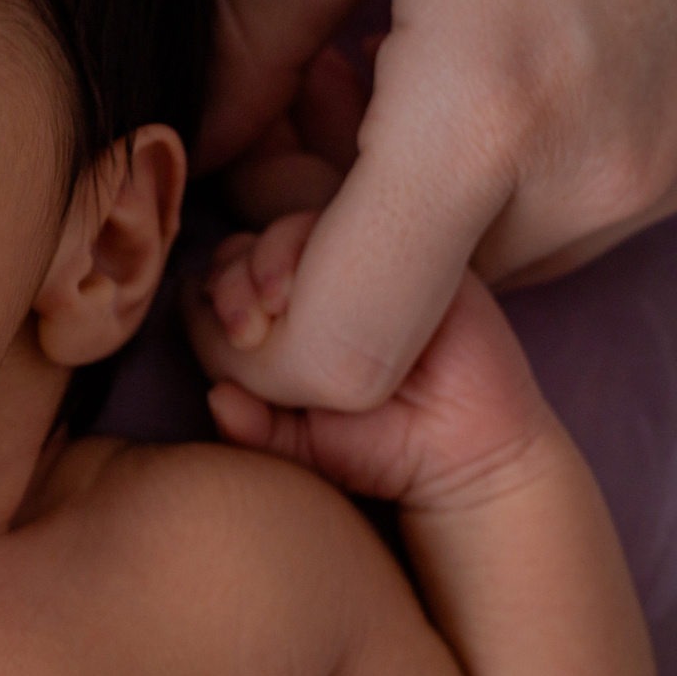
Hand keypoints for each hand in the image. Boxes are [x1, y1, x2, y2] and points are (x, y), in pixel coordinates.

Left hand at [192, 215, 556, 513]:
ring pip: (291, 228)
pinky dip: (316, 243)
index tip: (211, 333)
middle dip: (229, 280)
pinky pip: (354, 220)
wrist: (469, 456)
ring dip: (263, 259)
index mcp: (286, 322)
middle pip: (249, 247)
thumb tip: (214, 398)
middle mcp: (322, 286)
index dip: (207, 301)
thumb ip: (253, 430)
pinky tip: (309, 289)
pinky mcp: (412, 253)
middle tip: (239, 329)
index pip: (228, 285)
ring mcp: (366, 265)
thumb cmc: (382, 450)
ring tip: (269, 311)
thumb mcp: (300, 448)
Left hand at [195, 0, 676, 412]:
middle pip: (410, 306)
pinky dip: (505, 172)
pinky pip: (574, 214)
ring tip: (404, 48)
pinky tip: (501, 42)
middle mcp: (595, 179)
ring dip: (417, 201)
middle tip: (311, 83)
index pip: (346, 350)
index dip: (262, 324)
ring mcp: (676, 172)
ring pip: (490, 265)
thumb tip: (193, 136)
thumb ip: (255, 31)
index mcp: (483, 113)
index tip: (239, 208)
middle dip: (325, 227)